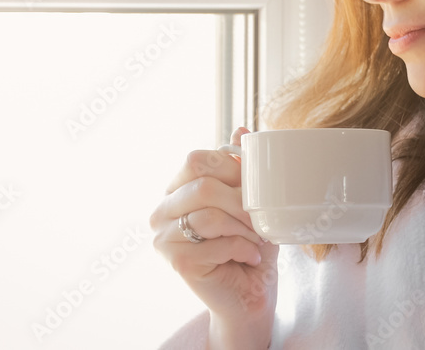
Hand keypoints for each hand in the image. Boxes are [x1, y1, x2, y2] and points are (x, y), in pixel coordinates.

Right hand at [150, 127, 278, 349]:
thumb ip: (243, 168)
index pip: (196, 159)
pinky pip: (215, 243)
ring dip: (245, 229)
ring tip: (258, 240)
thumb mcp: (252, 201)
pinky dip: (242, 248)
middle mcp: (162, 210)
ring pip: (210, 215)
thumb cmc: (250, 245)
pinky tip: (250, 257)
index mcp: (177, 189)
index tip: (255, 189)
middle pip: (203, 186)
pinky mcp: (176, 261)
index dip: (231, 168)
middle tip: (261, 219)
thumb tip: (242, 130)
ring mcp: (163, 237)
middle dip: (242, 202)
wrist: (251, 294)